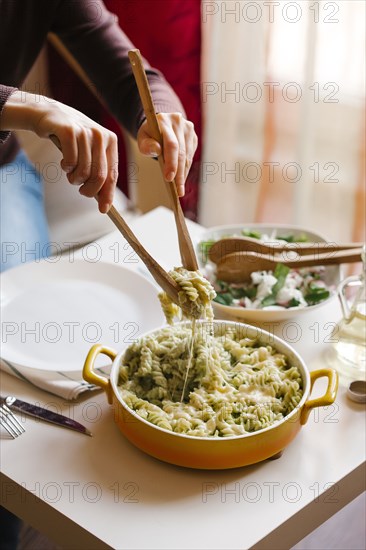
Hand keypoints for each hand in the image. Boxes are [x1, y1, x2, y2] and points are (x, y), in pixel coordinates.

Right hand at [1, 91, 117, 212]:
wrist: (48, 114)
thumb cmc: (71, 139)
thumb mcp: (89, 152)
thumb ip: (98, 172)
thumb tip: (105, 203)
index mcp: (111, 140)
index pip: (112, 174)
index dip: (107, 194)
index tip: (104, 209)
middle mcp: (101, 135)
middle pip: (99, 176)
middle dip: (88, 190)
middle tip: (81, 190)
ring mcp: (85, 132)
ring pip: (83, 171)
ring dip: (74, 179)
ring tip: (70, 172)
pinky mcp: (69, 131)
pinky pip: (70, 162)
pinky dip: (65, 167)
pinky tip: (64, 162)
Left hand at [137, 113, 197, 196]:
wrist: (160, 124)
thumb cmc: (149, 134)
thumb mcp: (142, 138)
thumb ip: (146, 145)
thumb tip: (156, 150)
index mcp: (164, 121)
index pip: (171, 145)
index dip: (171, 163)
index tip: (169, 179)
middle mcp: (178, 122)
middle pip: (182, 152)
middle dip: (179, 173)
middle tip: (178, 190)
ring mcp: (188, 129)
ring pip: (188, 156)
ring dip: (184, 173)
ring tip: (180, 188)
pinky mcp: (193, 136)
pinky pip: (191, 156)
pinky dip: (186, 168)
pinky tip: (182, 178)